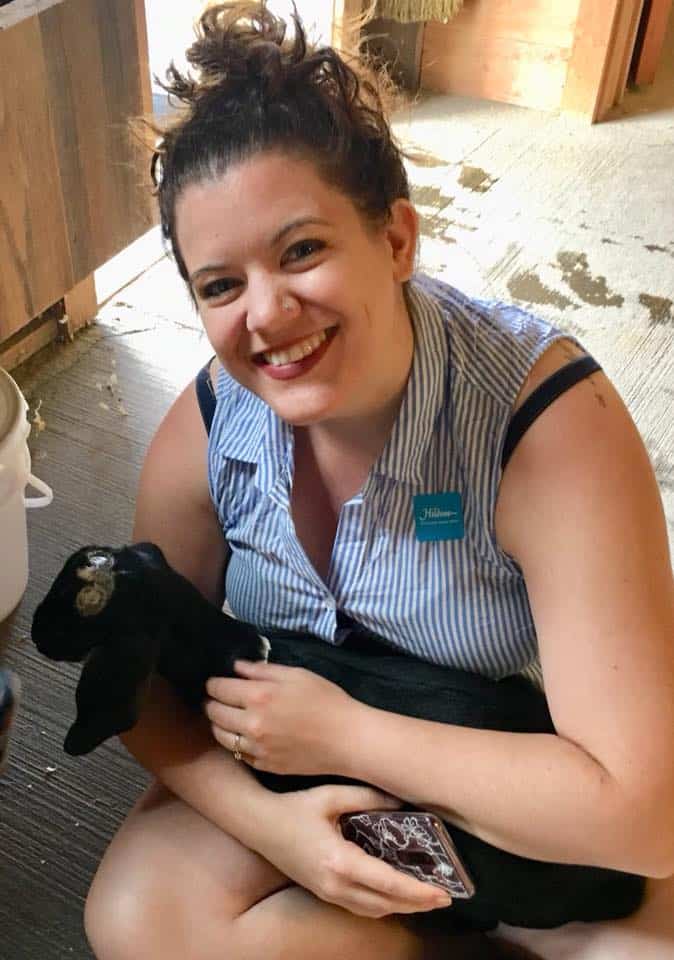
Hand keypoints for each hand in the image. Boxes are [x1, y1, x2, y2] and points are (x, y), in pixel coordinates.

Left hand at [204, 660, 357, 774]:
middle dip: (211, 702)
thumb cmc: (326, 700)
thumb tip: (236, 667)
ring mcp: (256, 748)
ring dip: (219, 724)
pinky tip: (245, 735)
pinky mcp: (264, 766)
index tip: (215, 681)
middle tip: (218, 698)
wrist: (347, 739)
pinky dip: (235, 743)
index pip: (218, 689)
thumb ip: (262, 670)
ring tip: (227, 716)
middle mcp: (251, 724)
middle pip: (214, 713)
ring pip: (221, 736)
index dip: (213, 683)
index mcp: (259, 697)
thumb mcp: (296, 675)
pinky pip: (238, 754)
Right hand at [256, 783, 452, 918]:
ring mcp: (326, 892)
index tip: (443, 892)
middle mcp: (334, 884)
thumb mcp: (331, 795)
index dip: (419, 891)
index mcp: (339, 861)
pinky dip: (382, 904)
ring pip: (373, 910)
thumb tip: (401, 802)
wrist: (257, 823)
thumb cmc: (293, 807)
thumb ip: (368, 798)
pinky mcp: (321, 892)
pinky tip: (393, 894)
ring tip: (424, 897)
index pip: (388, 883)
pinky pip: (359, 907)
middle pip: (385, 904)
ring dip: (401, 906)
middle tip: (444, 896)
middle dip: (417, 904)